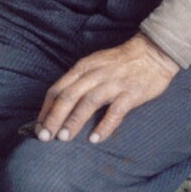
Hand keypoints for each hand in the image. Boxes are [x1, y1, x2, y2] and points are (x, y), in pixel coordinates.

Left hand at [36, 33, 177, 144]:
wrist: (152, 53)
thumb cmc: (119, 62)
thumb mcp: (93, 66)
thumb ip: (78, 82)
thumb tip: (59, 105)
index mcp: (82, 68)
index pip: (57, 89)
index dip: (45, 109)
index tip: (38, 127)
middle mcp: (94, 75)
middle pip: (68, 96)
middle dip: (54, 117)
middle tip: (45, 137)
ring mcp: (113, 84)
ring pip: (88, 102)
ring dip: (74, 120)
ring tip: (64, 138)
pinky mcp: (131, 93)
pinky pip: (116, 111)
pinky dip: (105, 125)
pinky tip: (95, 138)